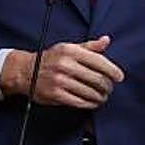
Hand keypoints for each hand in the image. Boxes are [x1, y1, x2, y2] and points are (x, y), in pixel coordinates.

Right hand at [0, 35, 124, 108]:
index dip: (113, 70)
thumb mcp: (68, 48)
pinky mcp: (56, 95)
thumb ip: (89, 46)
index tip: (119, 77)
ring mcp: (60, 80)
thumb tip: (106, 40)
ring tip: (103, 96)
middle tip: (109, 88)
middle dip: (107, 86)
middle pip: (97, 79)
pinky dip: (90, 104)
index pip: (99, 61)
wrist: (25, 71)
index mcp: (70, 51)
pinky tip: (93, 102)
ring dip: (100, 96)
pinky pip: (80, 102)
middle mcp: (65, 64)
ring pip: (90, 92)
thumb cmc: (50, 59)